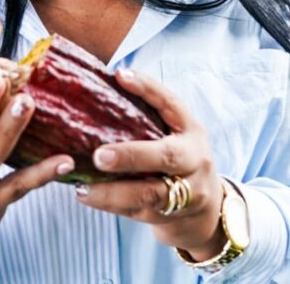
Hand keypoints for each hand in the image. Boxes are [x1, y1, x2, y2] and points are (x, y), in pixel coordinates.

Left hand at [75, 70, 226, 260]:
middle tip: (100, 156)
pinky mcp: (168, 216)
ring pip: (149, 194)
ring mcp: (186, 192)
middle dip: (132, 156)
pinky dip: (110, 205)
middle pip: (167, 157)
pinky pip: (137, 211)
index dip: (148, 89)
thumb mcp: (174, 133)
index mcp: (191, 130)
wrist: (207, 207)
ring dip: (112, 192)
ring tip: (82, 187)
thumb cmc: (178, 157)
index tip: (120, 75)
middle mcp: (193, 159)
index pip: (172, 103)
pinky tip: (86, 195)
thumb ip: (146, 115)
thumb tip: (101, 82)